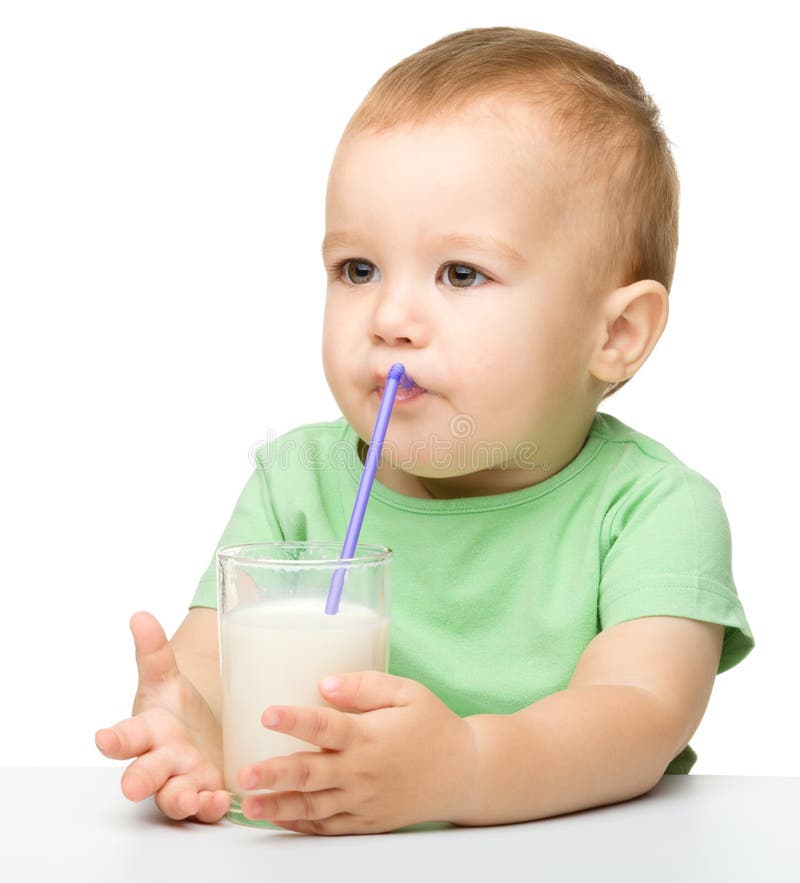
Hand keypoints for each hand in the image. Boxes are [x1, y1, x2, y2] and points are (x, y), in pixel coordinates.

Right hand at [94, 611, 229, 822]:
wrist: (204, 733)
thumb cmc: (176, 710)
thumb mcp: (167, 679)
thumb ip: (154, 652)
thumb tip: (140, 616)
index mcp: (148, 731)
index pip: (125, 736)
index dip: (114, 739)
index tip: (102, 738)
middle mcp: (161, 760)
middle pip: (144, 773)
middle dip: (138, 780)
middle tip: (131, 788)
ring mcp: (183, 780)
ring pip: (174, 797)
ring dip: (180, 798)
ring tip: (188, 797)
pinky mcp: (206, 793)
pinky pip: (205, 808)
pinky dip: (210, 807)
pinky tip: (220, 801)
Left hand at [237, 672, 475, 834]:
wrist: (466, 773)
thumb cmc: (434, 726)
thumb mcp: (408, 693)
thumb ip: (366, 686)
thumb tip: (324, 683)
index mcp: (369, 736)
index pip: (325, 726)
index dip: (294, 720)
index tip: (267, 714)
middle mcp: (362, 772)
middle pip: (310, 773)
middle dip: (274, 774)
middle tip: (243, 775)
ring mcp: (363, 801)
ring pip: (313, 806)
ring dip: (279, 806)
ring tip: (250, 806)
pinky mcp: (367, 821)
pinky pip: (329, 827)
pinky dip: (303, 825)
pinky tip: (280, 820)